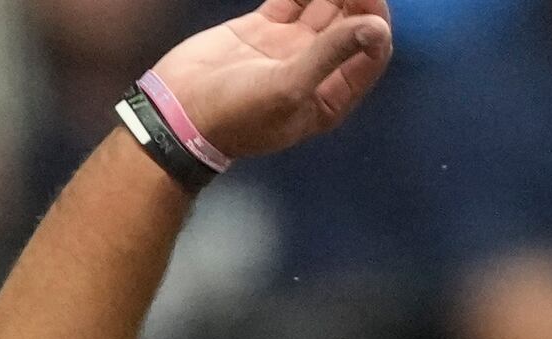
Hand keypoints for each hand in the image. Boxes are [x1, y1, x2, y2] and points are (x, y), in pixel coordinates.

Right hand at [149, 0, 393, 164]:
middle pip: (350, 24)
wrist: (175, 114)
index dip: (375, 22)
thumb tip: (377, 27)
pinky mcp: (263, 27)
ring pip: (324, 6)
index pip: (370, 53)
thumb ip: (332, 55)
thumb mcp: (287, 89)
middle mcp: (316, 69)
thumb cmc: (235, 114)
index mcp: (329, 96)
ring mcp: (289, 46)